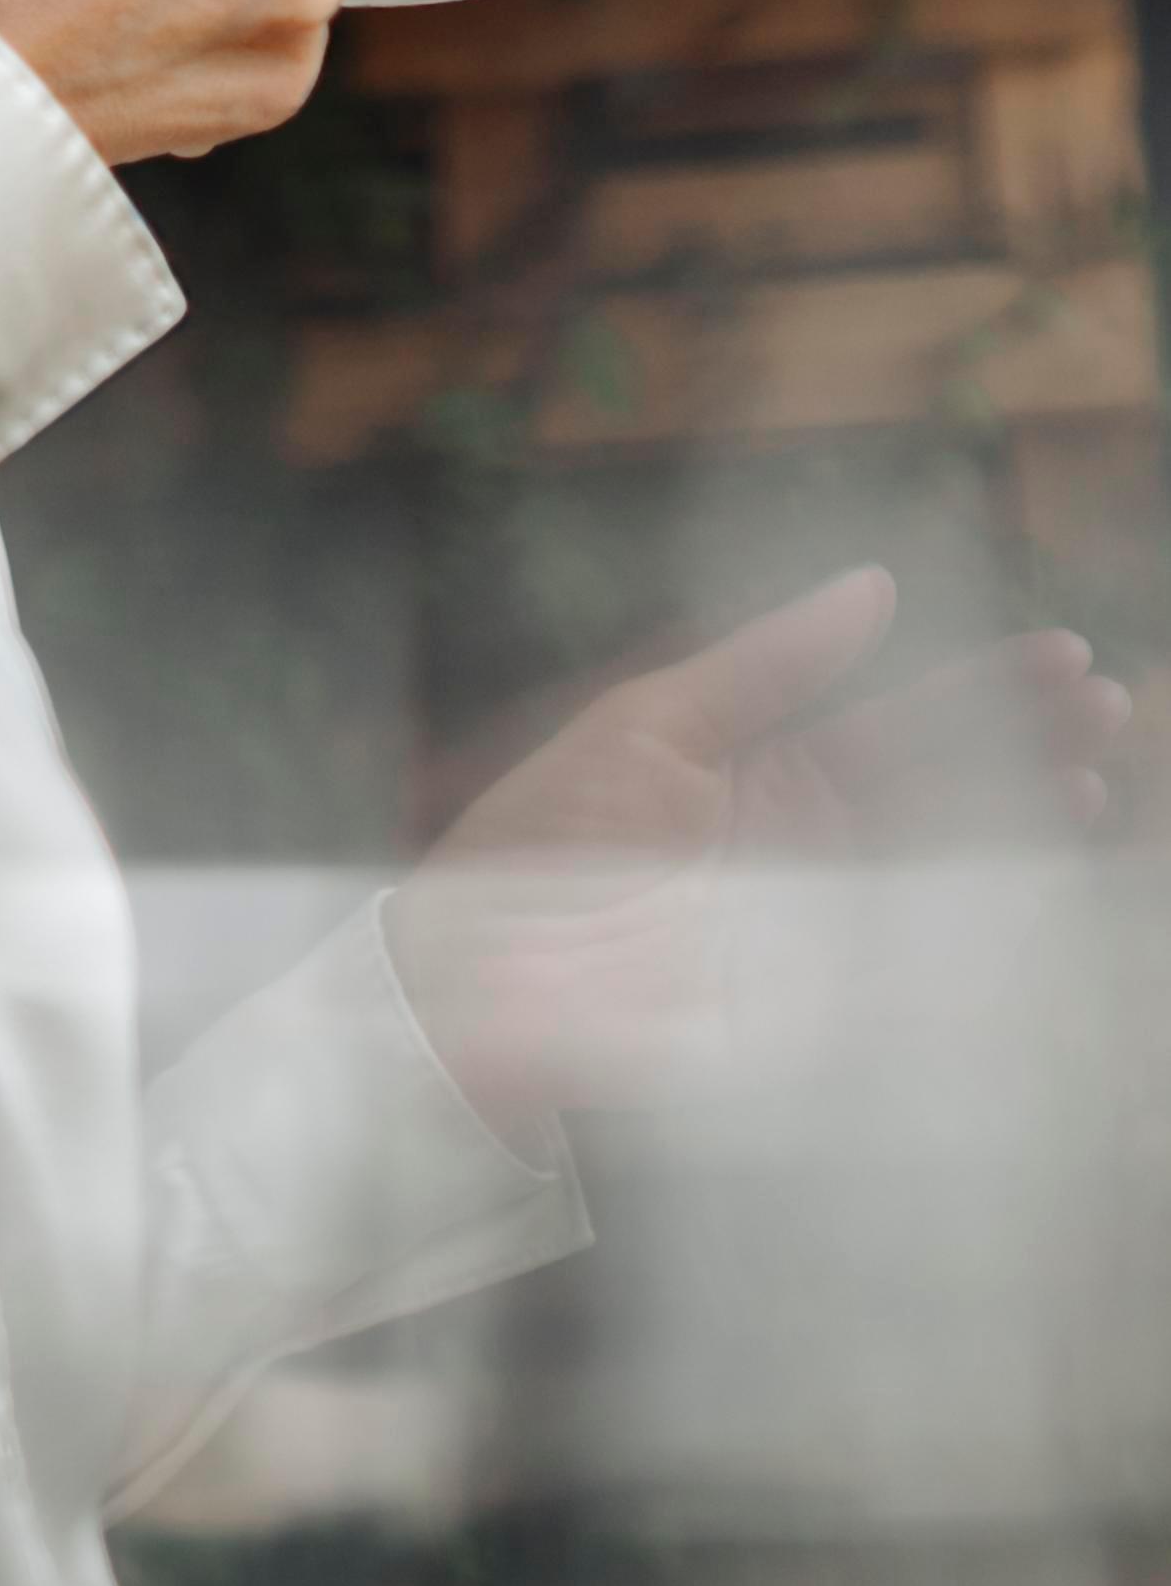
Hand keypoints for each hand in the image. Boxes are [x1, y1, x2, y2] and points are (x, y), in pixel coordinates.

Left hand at [383, 569, 1132, 1134]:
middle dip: (1029, 746)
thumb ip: (768, 664)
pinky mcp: (821, 1000)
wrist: (480, 974)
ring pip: (949, 866)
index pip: (902, 718)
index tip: (1065, 653)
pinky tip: (1038, 876)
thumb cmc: (543, 837)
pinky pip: (920, 961)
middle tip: (1106, 704)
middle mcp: (812, 842)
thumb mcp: (651, 726)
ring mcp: (823, 923)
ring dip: (1024, 823)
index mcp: (769, 767)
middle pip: (947, 788)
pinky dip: (984, 926)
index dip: (985, 687)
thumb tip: (875, 584)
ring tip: (1093, 778)